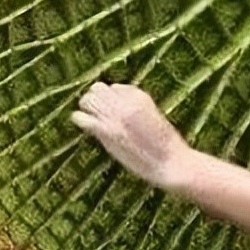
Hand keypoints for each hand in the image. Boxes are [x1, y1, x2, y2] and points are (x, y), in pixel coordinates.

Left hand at [72, 81, 187, 188]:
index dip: (111, 98)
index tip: (112, 109)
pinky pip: (83, 118)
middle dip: (95, 98)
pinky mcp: (107, 131)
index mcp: (140, 96)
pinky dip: (80, 120)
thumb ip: (138, 112)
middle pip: (98, 88)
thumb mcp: (155, 120)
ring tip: (88, 117)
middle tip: (96, 112)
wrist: (170, 162)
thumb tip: (124, 114)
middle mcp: (126, 102)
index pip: (115, 87)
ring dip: (86, 107)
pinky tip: (81, 124)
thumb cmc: (167, 147)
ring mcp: (116, 115)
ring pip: (88, 99)